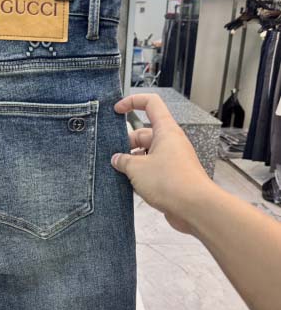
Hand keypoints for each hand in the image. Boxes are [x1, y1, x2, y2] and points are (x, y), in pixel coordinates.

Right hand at [111, 93, 214, 233]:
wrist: (195, 208)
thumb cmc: (170, 182)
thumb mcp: (137, 168)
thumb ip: (123, 161)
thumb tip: (117, 160)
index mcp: (166, 130)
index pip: (151, 103)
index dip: (132, 101)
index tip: (117, 110)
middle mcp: (171, 142)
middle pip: (144, 134)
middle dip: (126, 143)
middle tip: (113, 157)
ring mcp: (172, 159)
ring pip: (147, 154)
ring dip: (132, 162)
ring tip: (119, 173)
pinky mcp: (173, 176)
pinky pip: (152, 169)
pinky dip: (141, 175)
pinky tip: (130, 186)